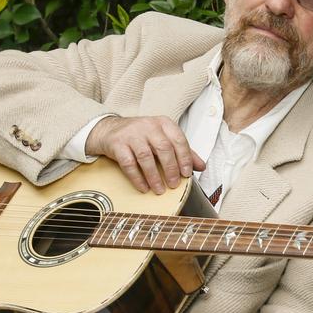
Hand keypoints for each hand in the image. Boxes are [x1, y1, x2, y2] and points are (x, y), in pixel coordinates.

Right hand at [85, 116, 204, 193]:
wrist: (110, 130)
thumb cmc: (141, 136)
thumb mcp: (163, 138)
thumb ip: (182, 151)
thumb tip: (201, 166)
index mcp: (163, 123)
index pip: (178, 140)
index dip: (184, 158)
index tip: (187, 173)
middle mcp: (149, 126)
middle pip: (163, 148)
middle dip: (171, 168)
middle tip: (174, 184)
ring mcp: (132, 134)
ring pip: (146, 156)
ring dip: (154, 176)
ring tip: (160, 189)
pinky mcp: (118, 144)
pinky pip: (128, 163)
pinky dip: (137, 178)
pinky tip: (143, 187)